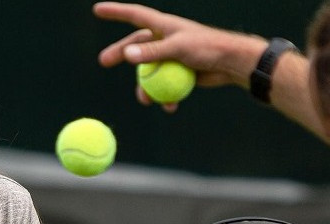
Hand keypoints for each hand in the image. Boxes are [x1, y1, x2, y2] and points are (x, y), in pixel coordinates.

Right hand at [93, 2, 267, 108]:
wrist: (231, 64)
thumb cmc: (207, 47)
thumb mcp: (178, 48)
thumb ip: (152, 52)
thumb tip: (127, 55)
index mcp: (163, 26)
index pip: (134, 15)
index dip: (115, 12)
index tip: (97, 10)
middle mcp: (164, 39)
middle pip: (135, 46)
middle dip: (119, 54)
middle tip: (104, 62)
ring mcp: (170, 57)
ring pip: (148, 71)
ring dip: (145, 88)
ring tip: (146, 102)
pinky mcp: (178, 72)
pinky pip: (163, 85)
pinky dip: (164, 96)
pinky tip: (169, 107)